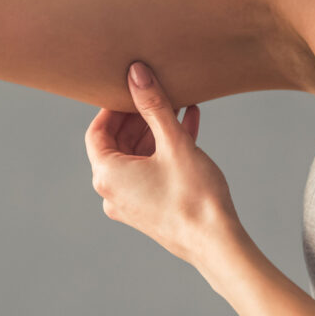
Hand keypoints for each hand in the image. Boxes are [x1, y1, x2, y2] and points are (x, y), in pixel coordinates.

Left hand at [84, 61, 240, 266]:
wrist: (216, 242)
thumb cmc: (194, 194)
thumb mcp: (174, 143)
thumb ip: (153, 106)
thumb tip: (136, 73)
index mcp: (107, 175)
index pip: (97, 132)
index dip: (114, 107)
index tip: (132, 89)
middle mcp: (112, 192)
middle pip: (118, 145)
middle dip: (140, 117)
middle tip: (159, 93)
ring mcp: (131, 204)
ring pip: (138, 158)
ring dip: (157, 132)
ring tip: (180, 106)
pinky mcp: (150, 211)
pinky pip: (151, 173)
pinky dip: (165, 152)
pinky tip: (190, 129)